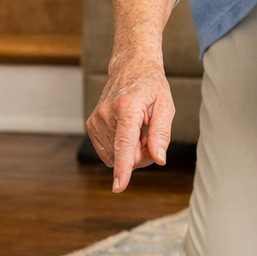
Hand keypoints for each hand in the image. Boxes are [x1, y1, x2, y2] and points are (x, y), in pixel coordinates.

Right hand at [86, 56, 175, 192]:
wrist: (130, 68)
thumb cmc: (151, 86)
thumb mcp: (165, 106)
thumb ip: (161, 135)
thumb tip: (159, 159)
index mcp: (127, 108)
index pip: (125, 144)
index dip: (124, 168)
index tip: (119, 187)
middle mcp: (107, 114)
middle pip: (126, 155)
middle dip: (142, 153)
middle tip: (149, 134)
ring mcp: (96, 120)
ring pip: (117, 156)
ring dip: (131, 150)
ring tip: (138, 129)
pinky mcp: (91, 125)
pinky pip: (109, 152)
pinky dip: (121, 148)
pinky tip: (127, 132)